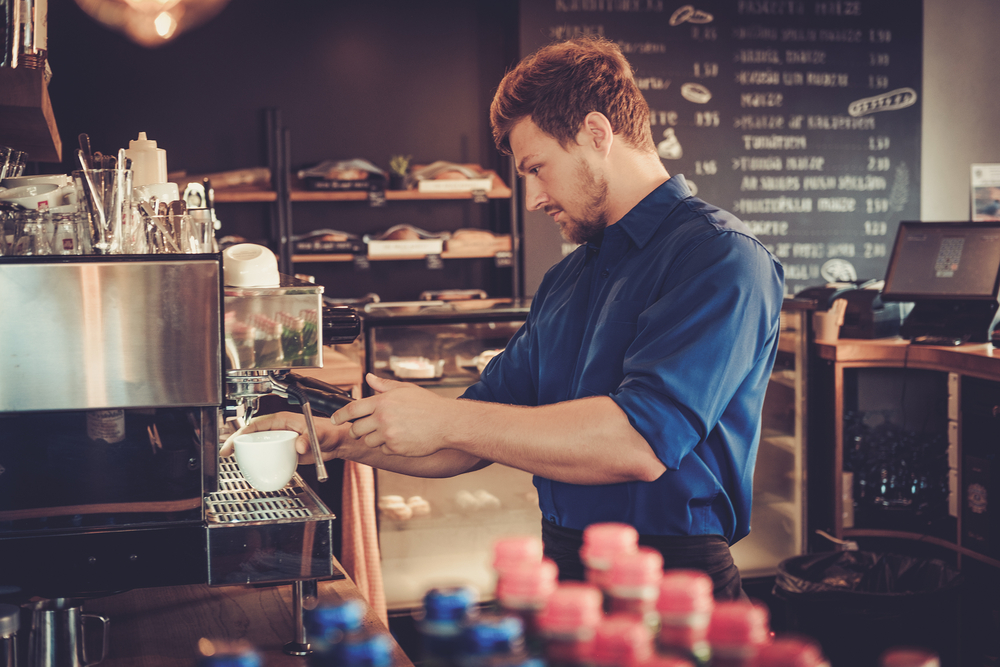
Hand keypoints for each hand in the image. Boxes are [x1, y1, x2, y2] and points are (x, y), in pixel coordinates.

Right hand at [220, 411, 333, 464]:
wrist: (335, 443)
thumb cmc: (328, 431)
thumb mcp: (317, 433)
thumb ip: (308, 439)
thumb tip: (298, 446)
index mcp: (282, 420)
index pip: (257, 424)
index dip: (243, 432)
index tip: (234, 441)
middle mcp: (278, 429)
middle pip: (252, 434)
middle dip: (237, 441)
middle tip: (226, 452)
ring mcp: (280, 440)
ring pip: (257, 444)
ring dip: (244, 451)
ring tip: (232, 459)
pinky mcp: (283, 451)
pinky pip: (267, 454)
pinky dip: (257, 459)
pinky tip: (250, 466)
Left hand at [332, 373, 454, 457]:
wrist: (446, 423)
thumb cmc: (428, 405)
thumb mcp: (405, 389)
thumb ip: (384, 385)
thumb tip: (369, 378)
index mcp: (383, 401)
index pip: (352, 409)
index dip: (340, 415)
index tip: (335, 419)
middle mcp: (383, 418)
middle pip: (356, 429)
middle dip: (357, 430)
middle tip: (365, 428)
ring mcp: (388, 434)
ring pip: (368, 441)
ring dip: (375, 438)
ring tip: (391, 431)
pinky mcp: (395, 448)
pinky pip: (383, 450)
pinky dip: (389, 446)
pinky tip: (401, 438)